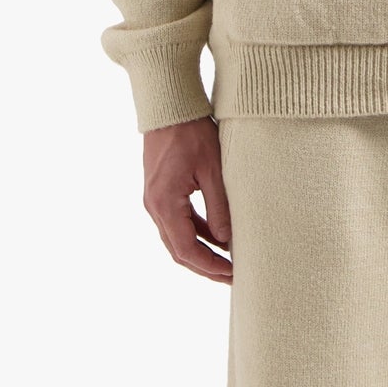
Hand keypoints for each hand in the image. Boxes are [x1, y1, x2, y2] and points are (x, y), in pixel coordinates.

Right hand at [142, 116, 232, 282]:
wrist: (169, 108)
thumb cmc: (191, 133)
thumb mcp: (213, 170)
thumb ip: (219, 208)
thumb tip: (227, 242)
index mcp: (164, 204)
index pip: (186, 250)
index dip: (209, 266)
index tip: (232, 274)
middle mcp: (154, 207)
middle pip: (178, 251)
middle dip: (206, 267)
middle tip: (233, 278)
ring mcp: (155, 201)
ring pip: (177, 239)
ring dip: (201, 253)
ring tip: (228, 263)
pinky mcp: (161, 193)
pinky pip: (178, 223)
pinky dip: (196, 234)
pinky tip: (218, 239)